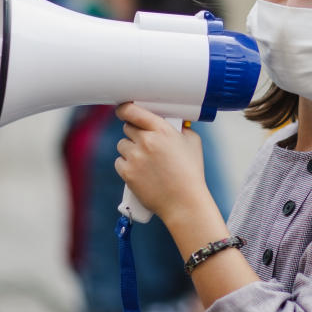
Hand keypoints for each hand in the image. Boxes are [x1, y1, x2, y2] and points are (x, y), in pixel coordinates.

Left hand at [114, 103, 210, 225]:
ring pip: (122, 145)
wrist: (184, 202)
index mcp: (162, 130)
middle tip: (144, 142)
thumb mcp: (193, 143)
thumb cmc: (191, 173)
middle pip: (127, 127)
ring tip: (144, 160)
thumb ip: (181, 129)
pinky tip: (138, 170)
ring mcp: (135, 157)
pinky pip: (119, 162)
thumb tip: (174, 123)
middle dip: (134, 133)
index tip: (123, 110)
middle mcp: (146, 141)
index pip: (134, 111)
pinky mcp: (127, 173)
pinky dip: (126, 165)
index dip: (125, 109)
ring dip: (129, 150)